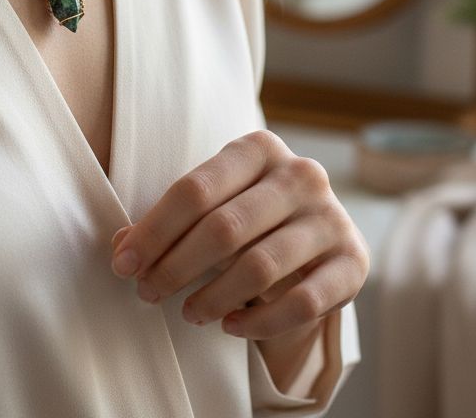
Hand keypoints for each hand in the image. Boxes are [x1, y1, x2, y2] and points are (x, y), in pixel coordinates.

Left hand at [109, 129, 369, 340]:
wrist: (317, 230)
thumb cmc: (249, 210)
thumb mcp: (212, 202)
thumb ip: (169, 221)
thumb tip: (122, 248)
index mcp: (257, 148)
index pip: (194, 190)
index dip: (153, 230)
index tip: (124, 264)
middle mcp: (300, 175)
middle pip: (224, 228)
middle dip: (176, 266)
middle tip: (148, 293)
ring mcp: (331, 217)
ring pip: (260, 266)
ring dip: (213, 297)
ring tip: (188, 313)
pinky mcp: (354, 261)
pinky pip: (303, 302)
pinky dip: (260, 321)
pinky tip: (231, 326)